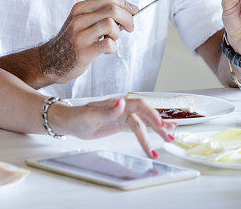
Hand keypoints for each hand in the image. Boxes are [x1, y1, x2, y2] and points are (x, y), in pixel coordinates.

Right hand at [37, 0, 137, 84]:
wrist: (51, 61)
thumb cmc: (72, 41)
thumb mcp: (82, 21)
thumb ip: (101, 14)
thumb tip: (129, 12)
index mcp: (80, 8)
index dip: (125, 4)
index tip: (133, 11)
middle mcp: (79, 19)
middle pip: (112, 9)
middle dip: (128, 18)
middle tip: (129, 28)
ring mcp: (80, 35)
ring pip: (111, 24)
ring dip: (118, 34)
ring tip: (111, 39)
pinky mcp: (84, 51)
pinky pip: (109, 44)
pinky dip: (113, 47)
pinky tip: (105, 50)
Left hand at [53, 96, 175, 157]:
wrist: (69, 122)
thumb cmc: (77, 116)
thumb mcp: (90, 115)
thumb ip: (108, 111)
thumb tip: (123, 102)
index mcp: (116, 103)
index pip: (139, 105)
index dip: (151, 114)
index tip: (160, 124)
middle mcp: (122, 108)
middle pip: (145, 115)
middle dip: (158, 126)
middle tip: (170, 137)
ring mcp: (122, 117)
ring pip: (144, 123)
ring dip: (157, 130)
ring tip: (171, 138)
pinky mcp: (120, 125)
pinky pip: (138, 128)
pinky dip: (149, 132)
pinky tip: (160, 133)